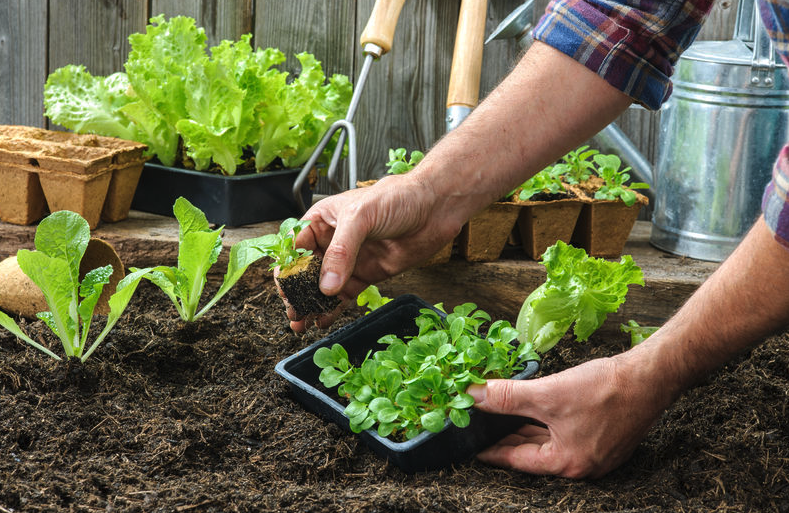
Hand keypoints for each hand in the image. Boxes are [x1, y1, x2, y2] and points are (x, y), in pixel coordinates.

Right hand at [285, 173, 464, 331]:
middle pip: (306, 271)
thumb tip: (326, 285)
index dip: (287, 269)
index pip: (295, 247)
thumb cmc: (397, 198)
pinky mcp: (367, 274)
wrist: (435, 207)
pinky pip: (345, 295)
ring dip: (312, 305)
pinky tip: (323, 321)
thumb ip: (341, 251)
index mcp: (323, 220)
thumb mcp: (361, 217)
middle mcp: (333, 241)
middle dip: (297, 292)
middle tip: (293, 312)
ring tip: (301, 322)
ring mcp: (350, 260)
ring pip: (324, 287)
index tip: (285, 289)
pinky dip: (333, 309)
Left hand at [467, 351, 673, 477]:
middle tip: (482, 428)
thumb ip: (507, 397)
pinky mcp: (604, 438)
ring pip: (549, 443)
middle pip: (533, 453)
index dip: (492, 450)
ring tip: (501, 419)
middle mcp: (582, 465)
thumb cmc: (605, 390)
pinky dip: (546, 424)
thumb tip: (474, 396)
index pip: (517, 460)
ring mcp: (595, 453)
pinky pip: (565, 435)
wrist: (651, 376)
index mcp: (567, 463)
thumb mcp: (548, 394)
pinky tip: (534, 411)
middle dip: (507, 439)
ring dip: (526, 430)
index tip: (472, 446)